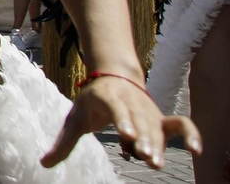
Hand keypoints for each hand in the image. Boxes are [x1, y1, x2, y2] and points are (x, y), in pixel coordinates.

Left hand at [42, 73, 199, 169]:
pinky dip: (190, 134)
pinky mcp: (161, 119)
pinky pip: (181, 124)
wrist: (113, 77)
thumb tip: (44, 163)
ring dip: (159, 144)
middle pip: (141, 122)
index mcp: (108, 98)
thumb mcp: (75, 118)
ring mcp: (148, 111)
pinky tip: (196, 150)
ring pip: (157, 128)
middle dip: (145, 140)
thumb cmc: (92, 101)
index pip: (116, 109)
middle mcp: (132, 103)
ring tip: (155, 162)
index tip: (127, 134)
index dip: (123, 121)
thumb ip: (63, 143)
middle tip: (146, 158)